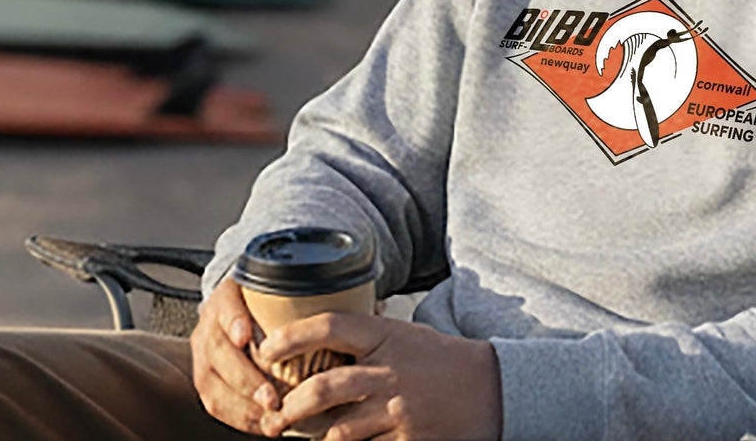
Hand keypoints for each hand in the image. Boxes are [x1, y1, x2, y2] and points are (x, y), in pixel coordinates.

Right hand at [190, 276, 283, 432]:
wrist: (238, 306)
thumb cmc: (265, 302)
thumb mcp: (275, 289)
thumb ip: (292, 295)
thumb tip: (331, 298)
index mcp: (227, 297)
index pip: (226, 307)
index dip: (233, 321)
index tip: (245, 337)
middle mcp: (210, 325)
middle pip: (219, 351)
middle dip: (246, 378)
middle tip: (272, 397)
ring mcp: (203, 353)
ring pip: (212, 384)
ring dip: (242, 405)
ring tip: (270, 415)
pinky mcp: (205, 378)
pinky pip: (215, 402)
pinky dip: (238, 416)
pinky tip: (261, 422)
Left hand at [256, 312, 501, 440]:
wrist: (488, 388)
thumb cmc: (441, 359)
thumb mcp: (406, 335)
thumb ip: (369, 336)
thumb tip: (325, 333)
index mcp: (387, 336)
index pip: (330, 326)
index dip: (292, 336)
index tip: (266, 349)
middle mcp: (389, 371)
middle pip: (323, 388)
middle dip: (289, 406)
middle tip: (271, 416)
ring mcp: (398, 409)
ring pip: (337, 430)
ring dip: (310, 438)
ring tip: (292, 438)